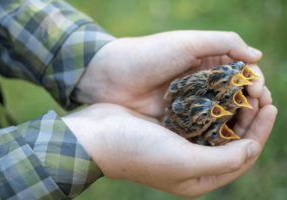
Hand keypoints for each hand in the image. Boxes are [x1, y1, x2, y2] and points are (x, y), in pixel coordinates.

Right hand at [62, 87, 275, 198]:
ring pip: (217, 125)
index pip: (242, 157)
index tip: (270, 106)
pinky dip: (212, 102)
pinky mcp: (171, 126)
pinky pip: (200, 114)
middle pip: (232, 140)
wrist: (98, 135)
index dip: (260, 133)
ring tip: (245, 87)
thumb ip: (222, 160)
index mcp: (199, 177)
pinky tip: (219, 87)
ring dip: (232, 107)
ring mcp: (181, 142)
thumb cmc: (139, 152)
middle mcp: (193, 161)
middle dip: (249, 117)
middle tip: (261, 92)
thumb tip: (252, 149)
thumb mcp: (183, 162)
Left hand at [73, 31, 263, 116]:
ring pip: (221, 112)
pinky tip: (224, 136)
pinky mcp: (180, 119)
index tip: (258, 92)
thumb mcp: (187, 42)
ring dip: (236, 118)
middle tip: (258, 111)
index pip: (240, 72)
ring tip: (245, 125)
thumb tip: (258, 55)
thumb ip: (224, 43)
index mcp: (206, 61)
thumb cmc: (149, 55)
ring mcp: (191, 102)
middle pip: (234, 94)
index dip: (253, 81)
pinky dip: (215, 130)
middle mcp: (201, 82)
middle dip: (249, 102)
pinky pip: (203, 126)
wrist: (112, 77)